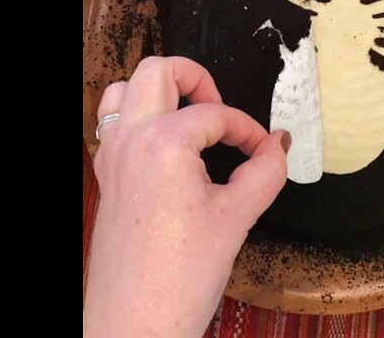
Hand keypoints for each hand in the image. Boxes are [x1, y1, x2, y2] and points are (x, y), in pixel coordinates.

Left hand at [83, 56, 289, 337]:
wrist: (135, 325)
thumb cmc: (178, 280)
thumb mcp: (237, 218)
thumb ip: (265, 171)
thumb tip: (278, 145)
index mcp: (162, 143)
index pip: (215, 114)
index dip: (248, 130)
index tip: (265, 150)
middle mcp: (129, 141)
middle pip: (157, 71)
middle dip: (196, 79)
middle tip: (221, 111)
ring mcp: (110, 158)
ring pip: (123, 90)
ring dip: (159, 92)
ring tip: (192, 118)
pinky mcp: (105, 178)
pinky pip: (114, 125)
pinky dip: (139, 119)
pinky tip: (169, 148)